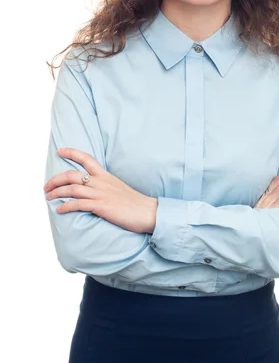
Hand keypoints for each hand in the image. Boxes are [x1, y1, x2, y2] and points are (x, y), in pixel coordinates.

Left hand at [43, 147, 157, 232]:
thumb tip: (94, 189)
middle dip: (55, 179)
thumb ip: (106, 186)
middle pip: (72, 175)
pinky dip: (66, 206)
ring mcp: (100, 194)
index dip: (72, 153)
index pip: (86, 159)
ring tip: (48, 197)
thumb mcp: (119, 187)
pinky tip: (60, 209)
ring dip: (56, 193)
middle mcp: (101, 182)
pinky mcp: (101, 206)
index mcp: (106, 176)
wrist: (148, 211)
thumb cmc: (135, 202)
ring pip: (72, 189)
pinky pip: (78, 204)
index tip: (60, 150)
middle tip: (46, 186)